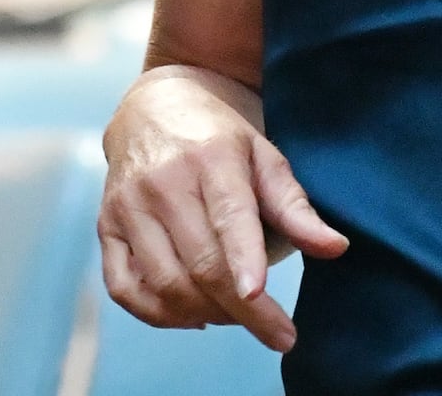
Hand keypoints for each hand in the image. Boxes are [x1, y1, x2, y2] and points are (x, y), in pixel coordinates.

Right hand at [98, 64, 348, 348]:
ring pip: (163, 284)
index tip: (260, 298)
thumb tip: (336, 248)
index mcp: (209, 158)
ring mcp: (127, 206)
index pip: (228, 217)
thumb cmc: (219, 138)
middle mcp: (162, 182)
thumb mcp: (264, 156)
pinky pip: (125, 290)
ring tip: (240, 315)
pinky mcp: (105, 226)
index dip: (243, 262)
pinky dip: (159, 315)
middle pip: (199, 264)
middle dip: (244, 311)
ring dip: (207, 313)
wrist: (153, 108)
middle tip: (280, 334)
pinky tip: (193, 314)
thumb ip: (295, 206)